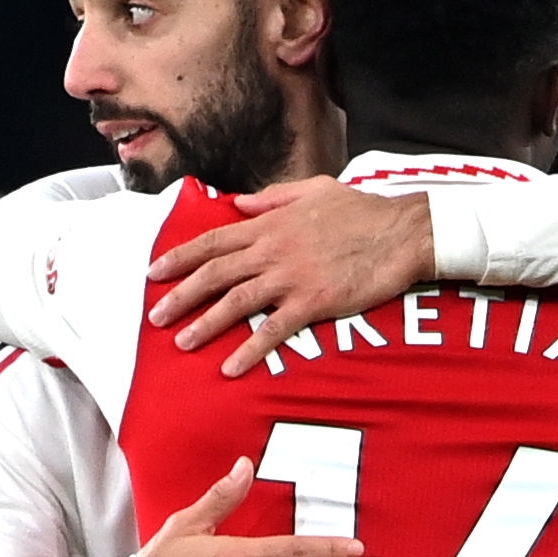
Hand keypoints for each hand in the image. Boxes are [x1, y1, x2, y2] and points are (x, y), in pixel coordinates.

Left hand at [144, 179, 440, 377]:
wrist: (403, 232)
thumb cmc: (362, 211)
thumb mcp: (314, 189)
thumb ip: (273, 196)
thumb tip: (238, 202)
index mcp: (270, 224)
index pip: (213, 242)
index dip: (180, 257)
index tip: (154, 272)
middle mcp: (273, 251)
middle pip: (214, 274)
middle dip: (180, 296)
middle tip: (154, 317)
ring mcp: (291, 278)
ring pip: (236, 303)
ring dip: (205, 324)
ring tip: (182, 343)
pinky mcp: (313, 303)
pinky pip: (273, 330)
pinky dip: (250, 349)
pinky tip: (230, 367)